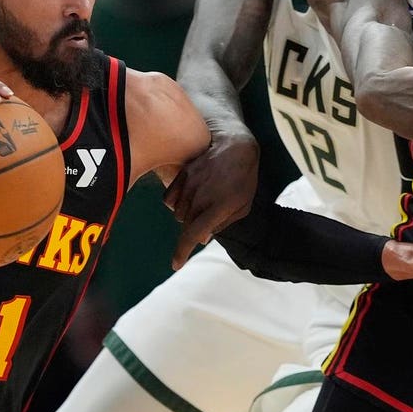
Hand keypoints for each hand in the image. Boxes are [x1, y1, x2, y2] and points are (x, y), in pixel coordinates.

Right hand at [164, 128, 259, 268]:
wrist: (235, 147)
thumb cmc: (243, 180)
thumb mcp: (242, 206)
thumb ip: (222, 224)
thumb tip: (203, 238)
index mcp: (218, 207)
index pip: (193, 235)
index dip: (181, 252)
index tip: (175, 265)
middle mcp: (200, 198)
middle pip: (186, 226)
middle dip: (195, 228)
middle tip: (209, 215)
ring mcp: (189, 186)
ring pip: (178, 214)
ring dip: (188, 214)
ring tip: (204, 201)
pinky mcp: (181, 176)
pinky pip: (169, 200)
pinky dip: (177, 203)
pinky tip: (189, 197)